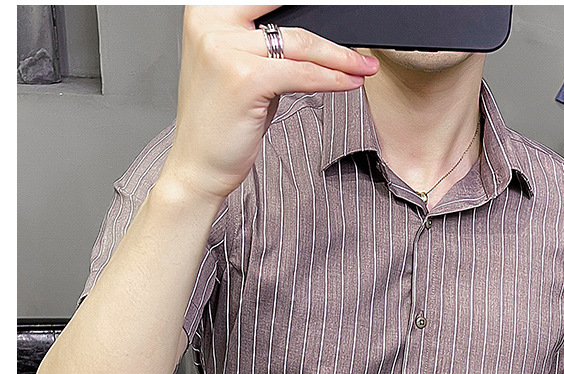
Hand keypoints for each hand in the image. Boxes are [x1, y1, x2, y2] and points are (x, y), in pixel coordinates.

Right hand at [161, 5, 378, 205]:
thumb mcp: (242, 67)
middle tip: (359, 42)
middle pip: (289, 14)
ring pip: (301, 44)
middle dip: (329, 28)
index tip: (337, 10)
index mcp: (205, 9)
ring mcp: (225, 48)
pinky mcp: (244, 79)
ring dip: (340, 57)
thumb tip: (316, 37)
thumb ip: (267, 44)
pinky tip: (350, 82)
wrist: (198, 165)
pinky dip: (331, 79)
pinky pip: (302, 74)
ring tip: (363, 66)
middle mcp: (210, 21)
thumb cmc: (221, 120)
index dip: (307, 5)